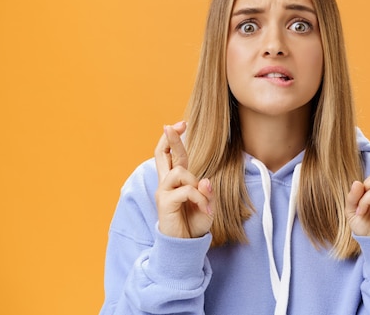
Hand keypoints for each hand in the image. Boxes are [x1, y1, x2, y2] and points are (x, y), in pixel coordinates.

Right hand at [154, 121, 214, 237]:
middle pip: (163, 154)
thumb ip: (206, 193)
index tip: (181, 123)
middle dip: (169, 138)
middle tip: (171, 125)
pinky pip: (186, 191)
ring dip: (196, 184)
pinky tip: (205, 211)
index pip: (173, 155)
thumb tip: (205, 181)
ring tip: (204, 204)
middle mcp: (167, 184)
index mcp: (176, 181)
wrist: (185, 246)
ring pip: (180, 172)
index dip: (175, 139)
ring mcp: (164, 192)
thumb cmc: (194, 224)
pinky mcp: (165, 203)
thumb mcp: (206, 206)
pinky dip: (200, 199)